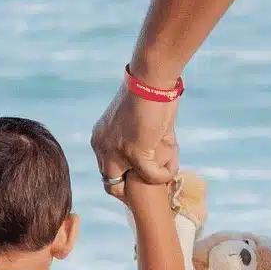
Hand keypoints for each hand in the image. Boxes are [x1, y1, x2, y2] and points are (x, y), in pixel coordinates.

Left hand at [90, 82, 179, 199]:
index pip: (105, 172)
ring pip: (129, 185)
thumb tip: (158, 161)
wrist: (150, 79)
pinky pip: (151, 175)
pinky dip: (163, 174)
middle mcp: (101, 147)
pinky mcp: (134, 152)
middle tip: (152, 184)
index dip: (124, 180)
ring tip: (167, 167)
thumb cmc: (149, 95)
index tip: (142, 179)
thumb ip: (142, 145)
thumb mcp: (138, 124)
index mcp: (99, 139)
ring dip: (151, 180)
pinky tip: (171, 167)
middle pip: (110, 184)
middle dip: (132, 190)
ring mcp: (115, 151)